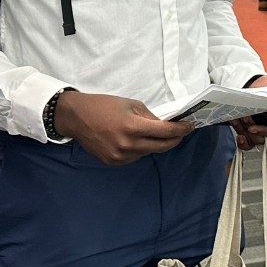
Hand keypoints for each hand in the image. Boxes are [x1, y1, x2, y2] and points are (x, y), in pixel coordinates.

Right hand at [53, 91, 193, 164]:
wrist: (76, 117)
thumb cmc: (103, 105)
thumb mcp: (130, 104)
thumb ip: (149, 116)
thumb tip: (164, 125)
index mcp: (132, 126)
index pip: (165, 132)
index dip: (180, 130)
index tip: (190, 126)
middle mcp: (128, 145)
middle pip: (161, 147)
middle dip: (174, 139)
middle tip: (181, 133)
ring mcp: (120, 156)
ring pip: (148, 152)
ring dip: (155, 144)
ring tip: (152, 134)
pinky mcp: (113, 163)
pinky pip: (135, 157)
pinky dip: (140, 149)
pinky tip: (135, 140)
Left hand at [230, 75, 266, 149]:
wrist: (247, 82)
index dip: (265, 132)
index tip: (257, 126)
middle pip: (262, 140)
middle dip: (253, 130)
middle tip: (246, 118)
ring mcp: (255, 129)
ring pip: (252, 141)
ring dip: (243, 130)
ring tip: (239, 117)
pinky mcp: (244, 130)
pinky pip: (245, 144)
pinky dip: (240, 139)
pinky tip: (236, 125)